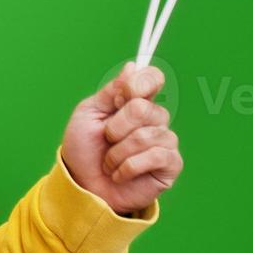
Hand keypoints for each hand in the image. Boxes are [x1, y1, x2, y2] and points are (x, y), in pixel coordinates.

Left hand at [60, 61, 182, 216]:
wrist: (82, 186)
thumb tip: (133, 66)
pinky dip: (129, 166)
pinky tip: (120, 174)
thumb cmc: (84, 149)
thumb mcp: (89, 114)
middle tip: (106, 139)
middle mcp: (153, 118)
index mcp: (134, 101)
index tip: (122, 96)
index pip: (153, 78)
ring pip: (147, 135)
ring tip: (109, 162)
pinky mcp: (170, 165)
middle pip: (144, 108)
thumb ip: (112, 91)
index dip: (140, 84)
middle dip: (116, 127)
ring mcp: (165, 141)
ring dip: (118, 152)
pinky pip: (156, 156)